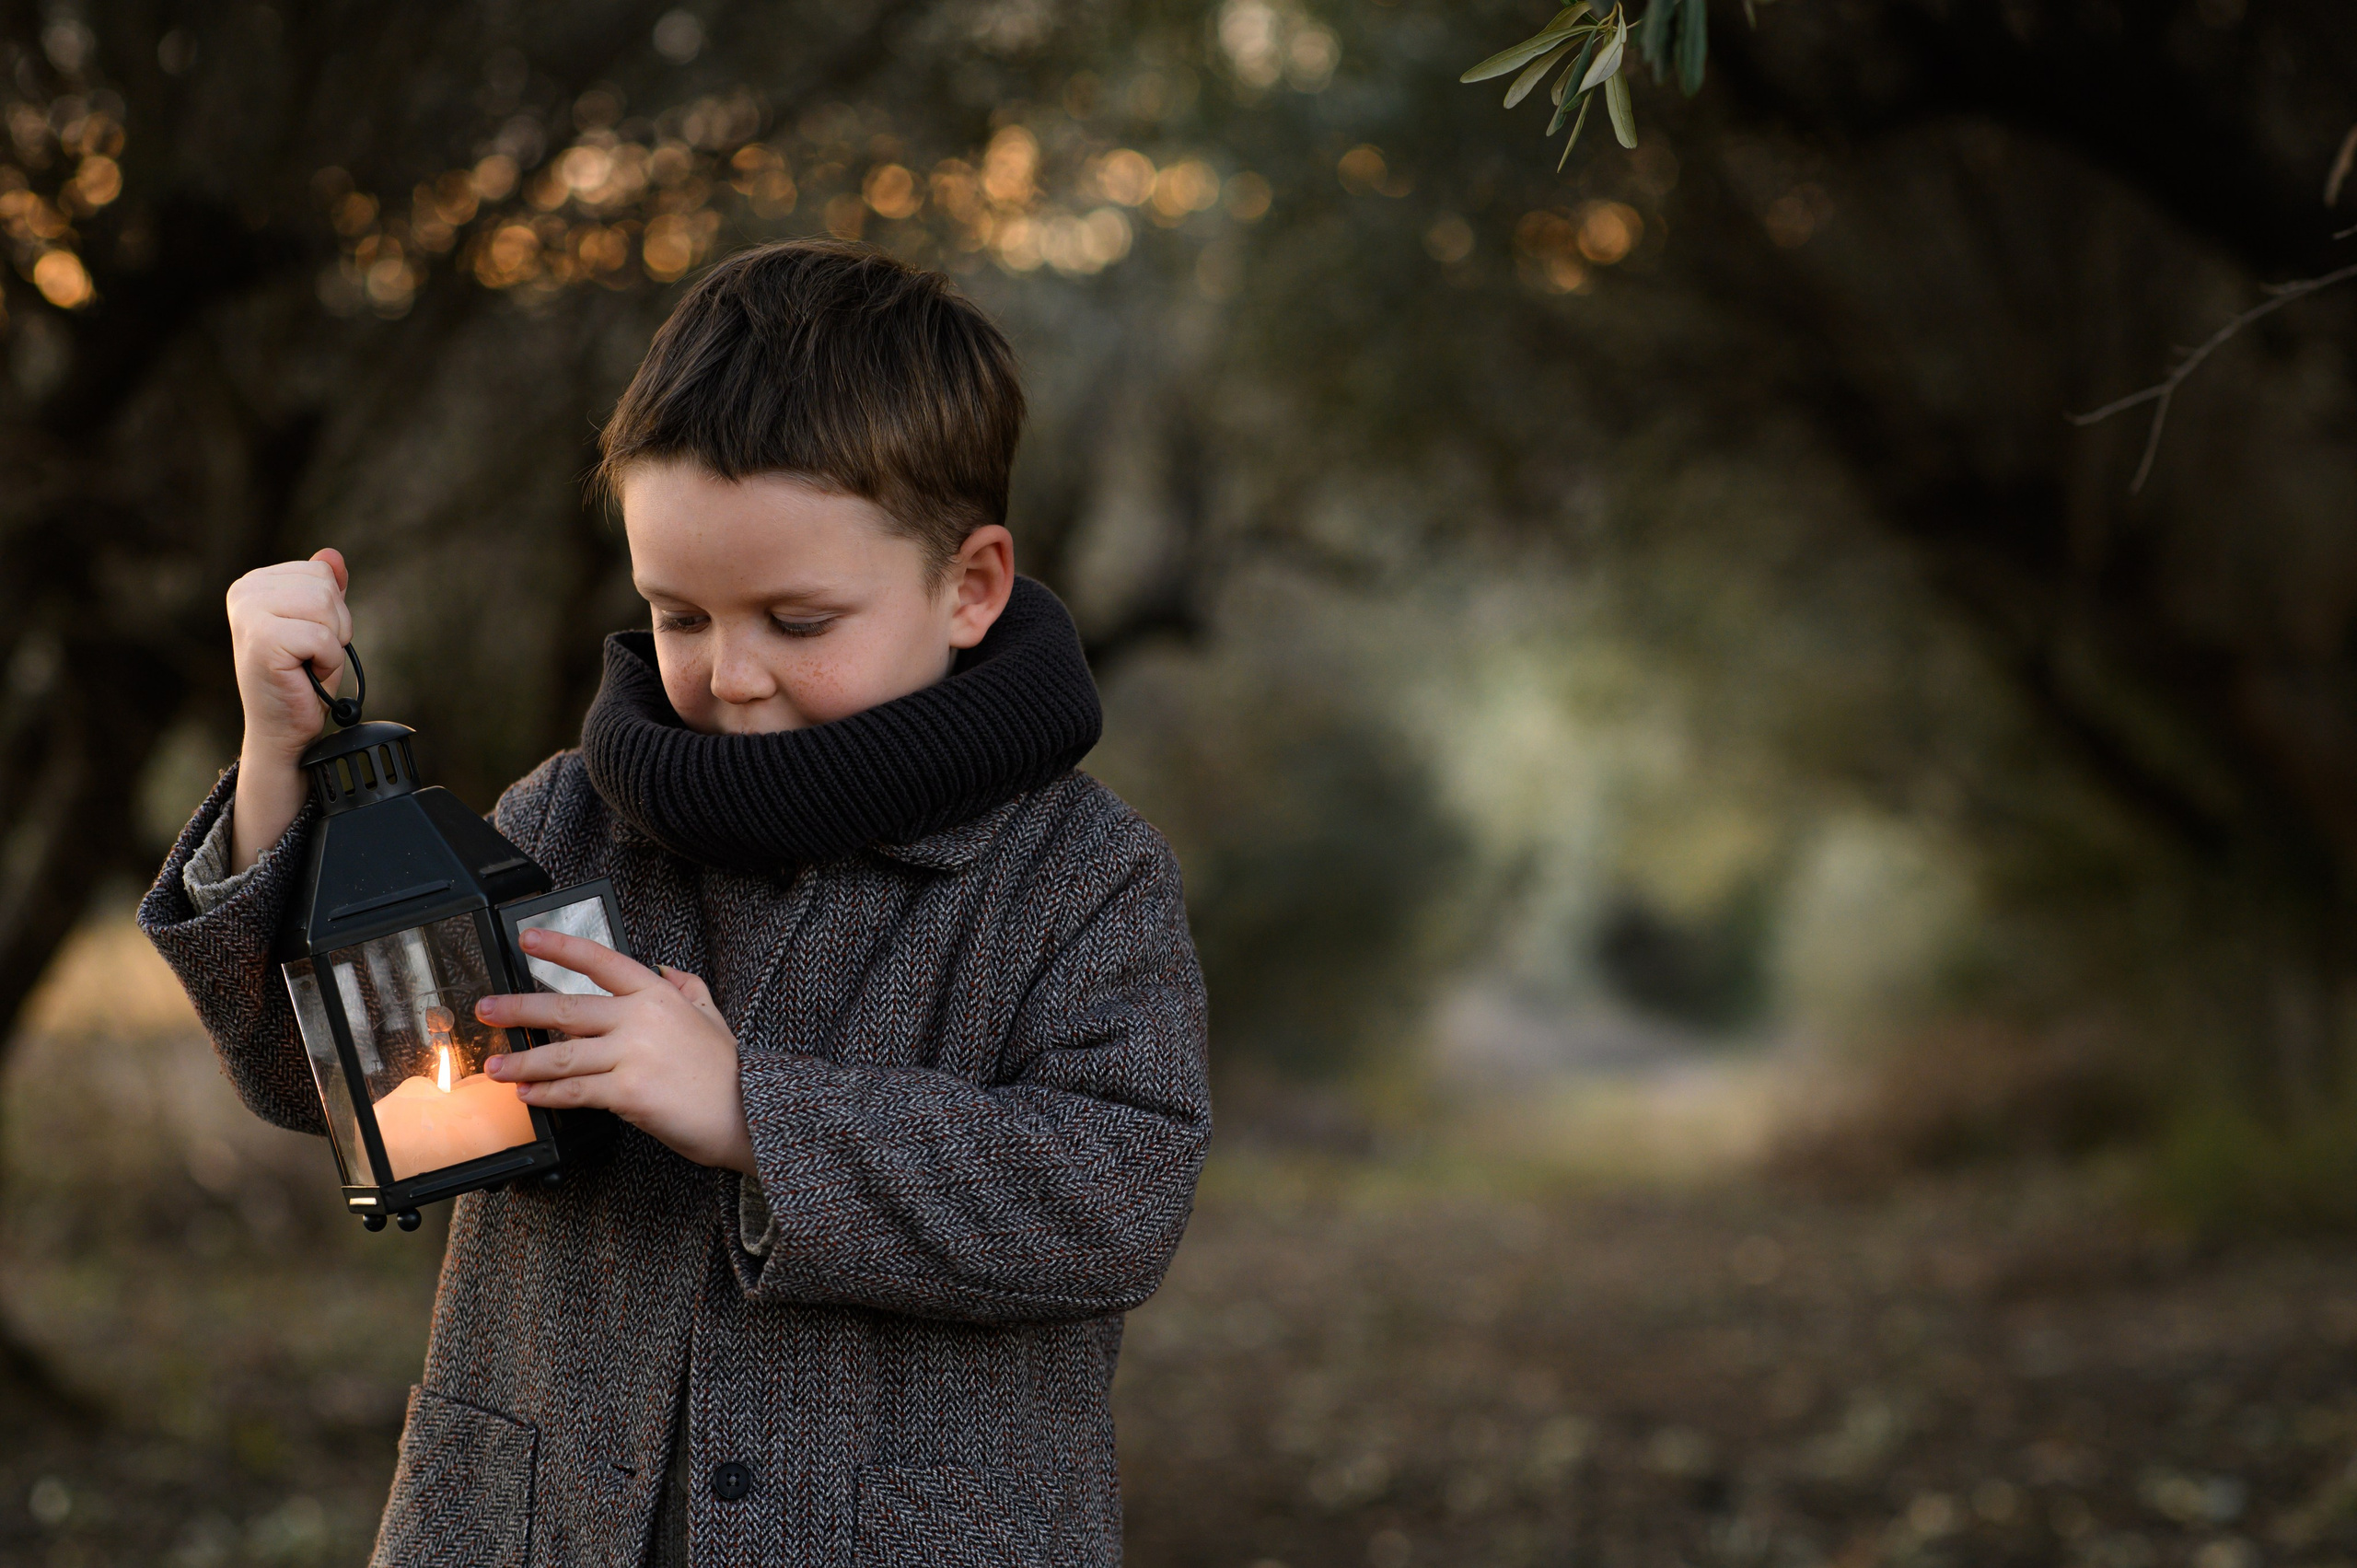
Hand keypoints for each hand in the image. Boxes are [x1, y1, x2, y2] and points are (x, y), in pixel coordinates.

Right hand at [225, 548, 351, 871]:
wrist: (283, 729)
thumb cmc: (301, 679)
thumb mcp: (320, 625)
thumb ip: (326, 589)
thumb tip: (333, 555)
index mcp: (254, 583)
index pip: (321, 572)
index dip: (331, 610)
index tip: (308, 639)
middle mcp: (244, 592)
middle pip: (325, 587)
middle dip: (334, 626)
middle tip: (309, 656)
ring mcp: (249, 614)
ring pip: (326, 608)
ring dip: (331, 645)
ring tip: (306, 664)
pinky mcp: (262, 640)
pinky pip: (323, 638)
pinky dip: (327, 662)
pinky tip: (305, 675)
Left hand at [474, 927, 755, 1175]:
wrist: (746, 1112)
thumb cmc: (728, 1070)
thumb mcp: (712, 1016)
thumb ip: (687, 987)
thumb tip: (664, 969)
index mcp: (657, 995)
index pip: (601, 961)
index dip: (561, 947)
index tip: (528, 939)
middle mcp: (640, 1019)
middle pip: (566, 1009)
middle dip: (518, 1009)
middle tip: (486, 1010)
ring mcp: (632, 1056)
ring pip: (561, 1056)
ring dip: (521, 1062)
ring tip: (495, 1066)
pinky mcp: (627, 1093)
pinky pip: (575, 1092)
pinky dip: (546, 1094)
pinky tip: (528, 1095)